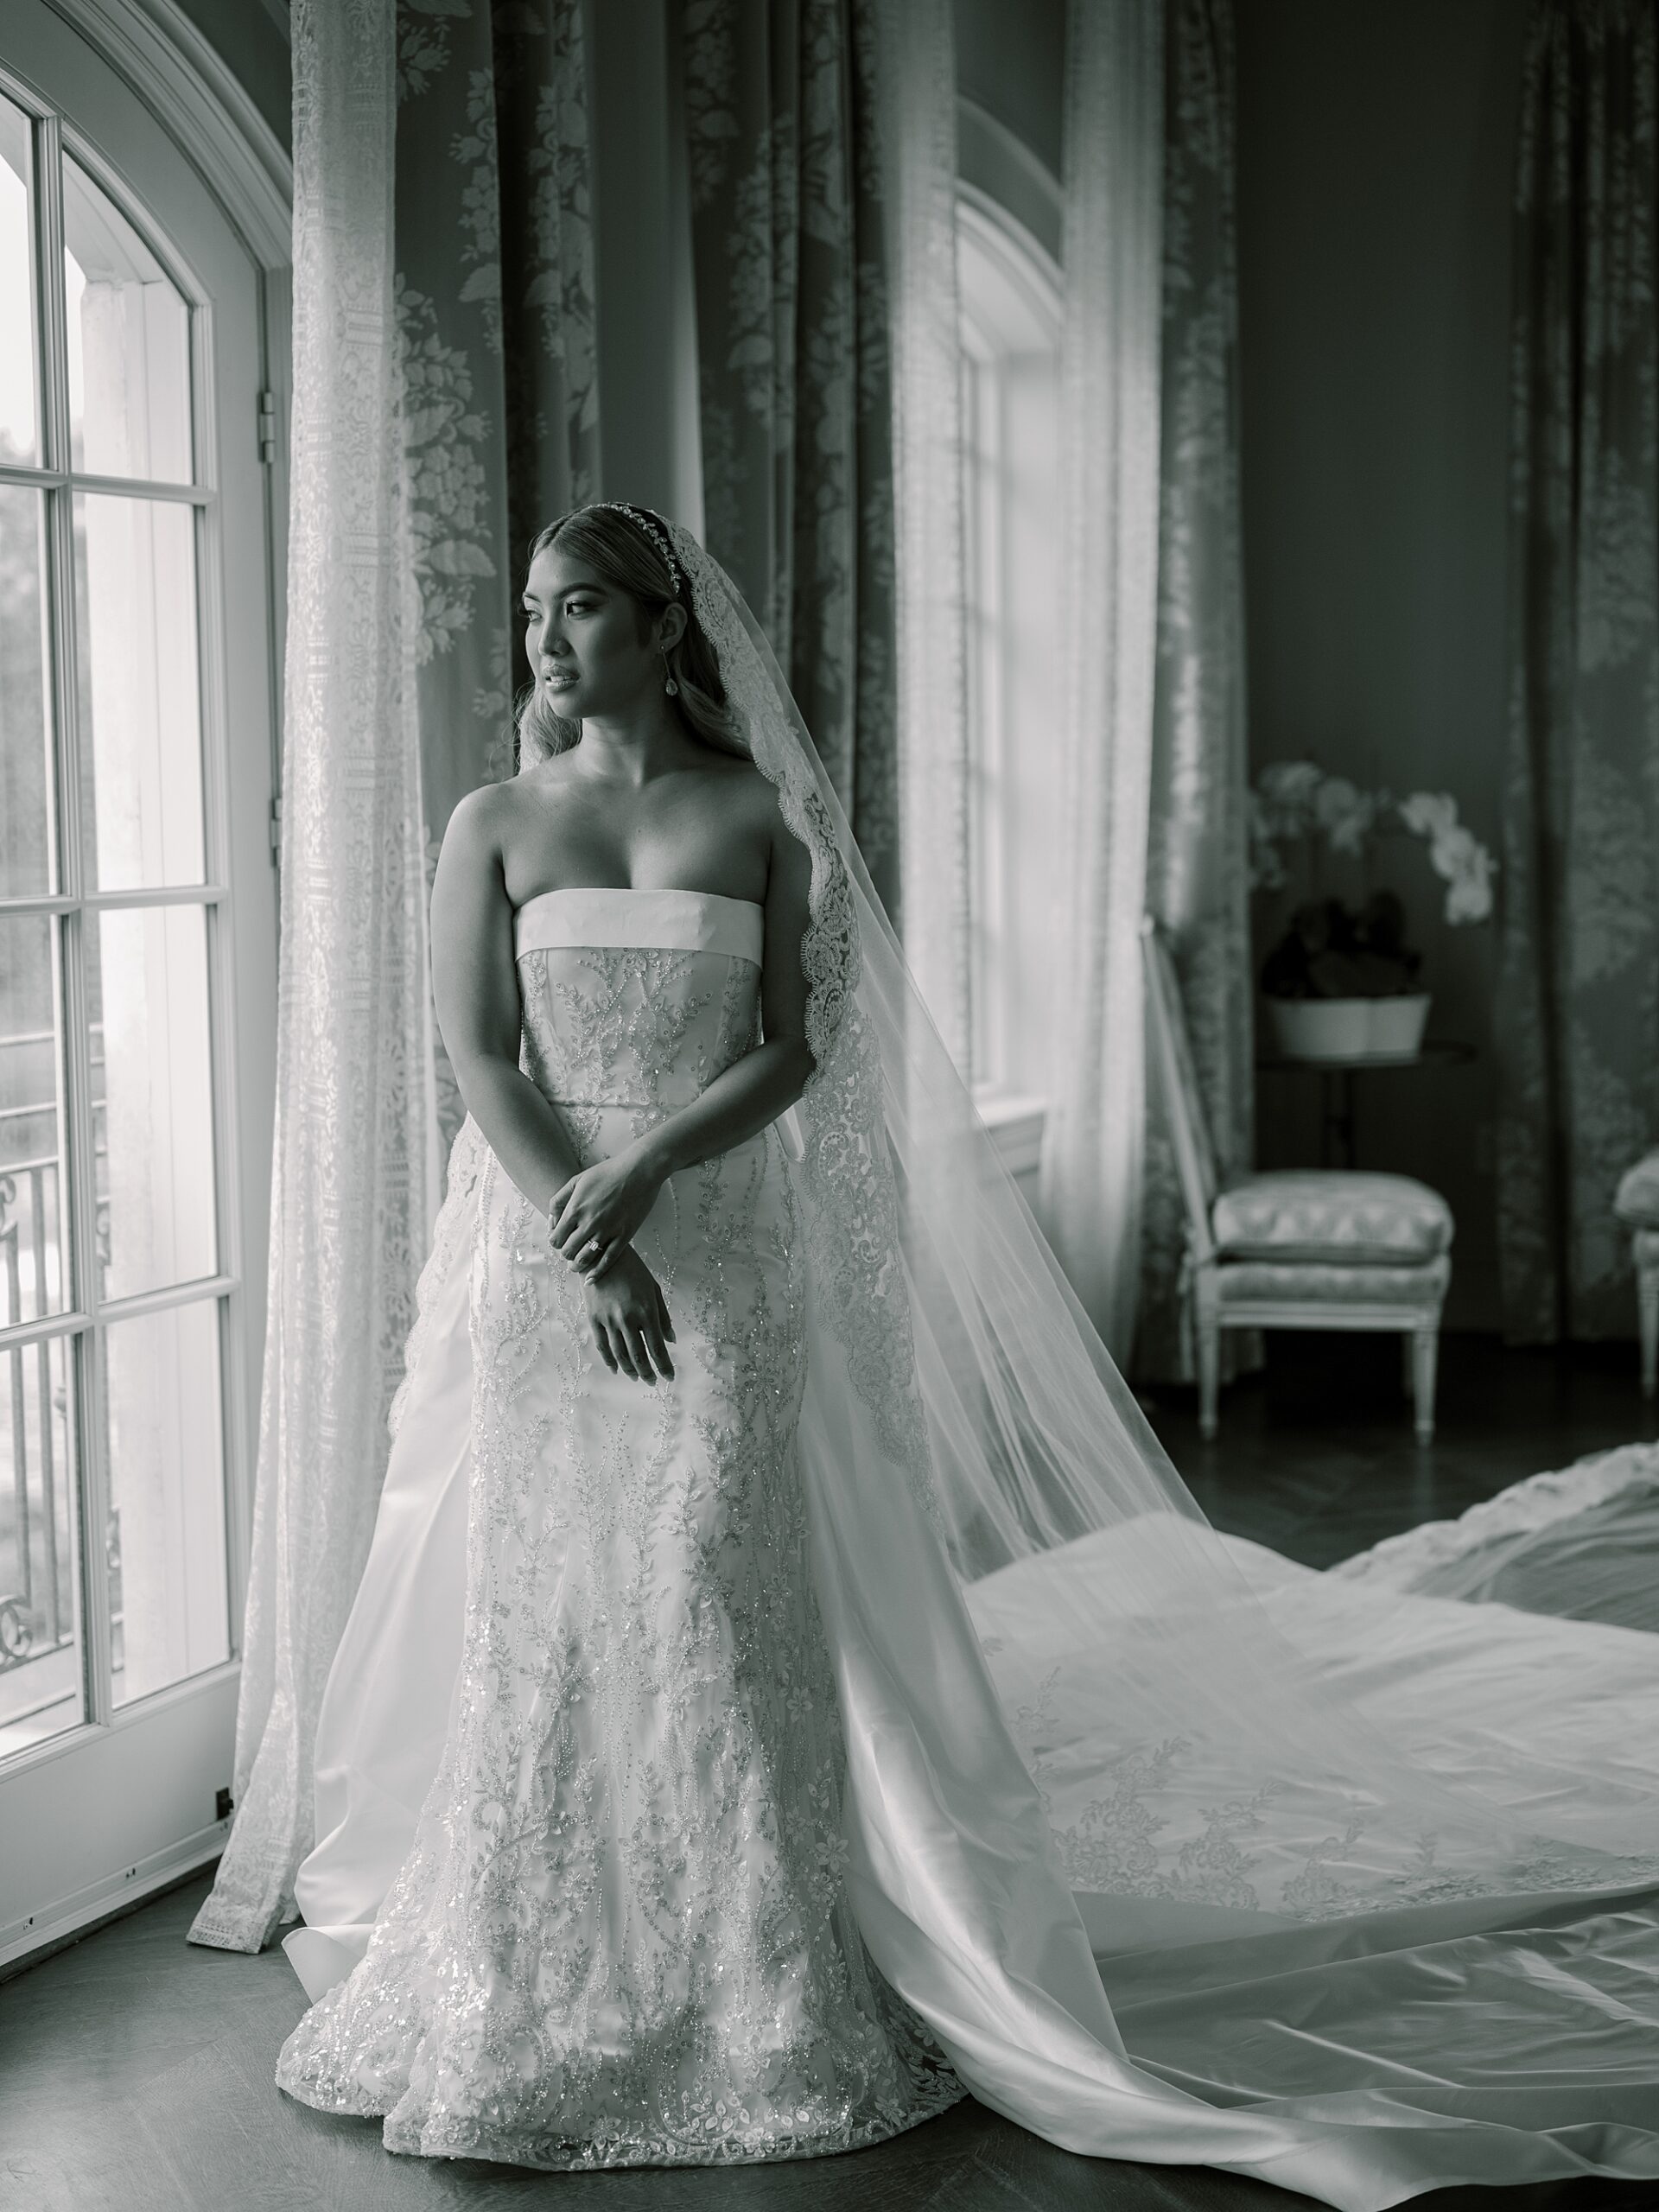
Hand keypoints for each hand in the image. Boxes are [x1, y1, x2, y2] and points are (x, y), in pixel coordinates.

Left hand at [549, 1142, 666, 1281]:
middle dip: (565, 1253)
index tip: (559, 1238)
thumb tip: (551, 1217)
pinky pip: (608, 1261)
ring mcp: (607, 1231)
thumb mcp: (578, 1179)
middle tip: (569, 1249)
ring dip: (576, 1265)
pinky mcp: (624, 1236)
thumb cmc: (608, 1172)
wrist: (639, 1171)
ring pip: (584, 1260)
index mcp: (575, 1209)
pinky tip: (590, 1280)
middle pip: (567, 1251)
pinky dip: (596, 1273)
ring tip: (576, 1264)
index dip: (554, 1241)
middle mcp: (588, 1223)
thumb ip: (560, 1198)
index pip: (555, 1238)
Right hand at [582, 1247, 675, 1384]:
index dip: (664, 1366)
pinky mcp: (594, 1318)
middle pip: (639, 1356)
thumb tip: (671, 1340)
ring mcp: (609, 1320)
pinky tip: (616, 1368)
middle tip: (652, 1381)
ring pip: (620, 1354)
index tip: (669, 1377)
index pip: (657, 1348)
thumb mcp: (653, 1289)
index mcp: (646, 1311)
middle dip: (647, 1372)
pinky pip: (602, 1345)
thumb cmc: (633, 1271)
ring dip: (630, 1370)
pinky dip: (609, 1360)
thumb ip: (663, 1317)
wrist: (602, 1256)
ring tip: (637, 1378)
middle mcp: (628, 1319)